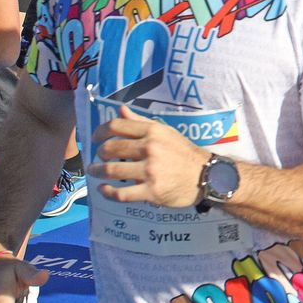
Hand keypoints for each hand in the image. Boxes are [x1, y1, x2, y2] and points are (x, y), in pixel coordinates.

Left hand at [87, 106, 208, 207]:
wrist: (207, 175)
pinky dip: (107, 192)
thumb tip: (121, 109)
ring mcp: (150, 170)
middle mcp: (151, 148)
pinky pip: (121, 193)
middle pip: (110, 148)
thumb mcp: (166, 132)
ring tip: (95, 172)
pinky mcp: (151, 191)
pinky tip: (103, 190)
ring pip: (112, 170)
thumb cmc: (183, 153)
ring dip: (98, 171)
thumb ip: (141, 122)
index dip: (100, 132)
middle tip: (97, 158)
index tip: (95, 139)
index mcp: (153, 131)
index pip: (117, 126)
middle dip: (99, 154)